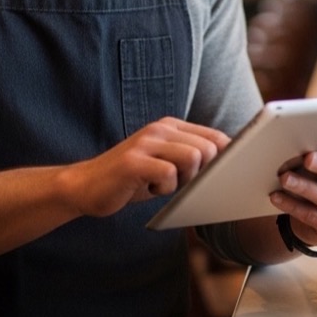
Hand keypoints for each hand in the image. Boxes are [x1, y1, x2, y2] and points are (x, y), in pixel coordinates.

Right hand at [58, 117, 228, 217]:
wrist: (86, 186)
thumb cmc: (131, 179)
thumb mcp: (165, 163)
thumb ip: (190, 158)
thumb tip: (230, 166)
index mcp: (171, 127)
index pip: (216, 138)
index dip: (226, 161)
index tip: (219, 179)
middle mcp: (160, 129)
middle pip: (209, 148)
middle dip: (203, 174)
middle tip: (179, 184)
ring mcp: (146, 143)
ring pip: (193, 158)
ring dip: (184, 181)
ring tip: (162, 185)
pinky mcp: (133, 161)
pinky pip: (169, 174)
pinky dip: (164, 189)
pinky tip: (149, 189)